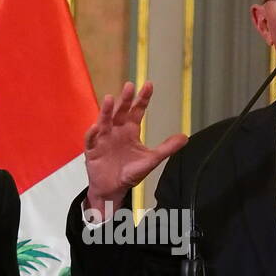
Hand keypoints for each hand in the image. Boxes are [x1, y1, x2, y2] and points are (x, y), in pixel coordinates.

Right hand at [83, 81, 187, 217]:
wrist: (113, 189)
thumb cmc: (129, 173)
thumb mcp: (150, 160)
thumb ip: (166, 148)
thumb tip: (185, 137)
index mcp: (130, 130)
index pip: (137, 110)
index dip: (142, 98)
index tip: (148, 85)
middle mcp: (116, 130)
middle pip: (121, 111)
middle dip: (124, 99)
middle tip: (129, 86)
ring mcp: (103, 138)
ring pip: (104, 121)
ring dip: (106, 110)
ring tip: (108, 99)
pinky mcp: (93, 150)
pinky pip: (91, 140)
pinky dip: (93, 133)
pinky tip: (96, 127)